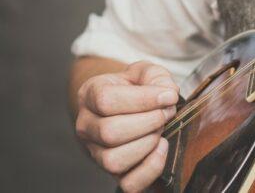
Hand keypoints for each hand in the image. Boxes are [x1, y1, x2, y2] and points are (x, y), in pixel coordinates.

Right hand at [74, 60, 178, 191]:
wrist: (130, 104)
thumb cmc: (137, 87)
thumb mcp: (146, 72)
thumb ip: (157, 77)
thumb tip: (167, 95)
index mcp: (90, 95)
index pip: (106, 100)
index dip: (143, 99)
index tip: (168, 96)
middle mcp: (86, 126)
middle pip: (109, 133)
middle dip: (148, 122)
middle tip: (165, 113)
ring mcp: (96, 152)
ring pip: (114, 160)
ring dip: (147, 144)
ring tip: (160, 129)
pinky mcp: (113, 172)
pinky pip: (128, 183)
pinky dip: (151, 167)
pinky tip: (162, 147)